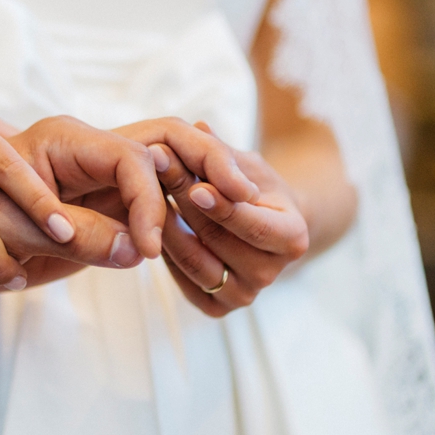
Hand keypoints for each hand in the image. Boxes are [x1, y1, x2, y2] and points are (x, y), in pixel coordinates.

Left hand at [0, 115, 261, 288]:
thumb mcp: (15, 232)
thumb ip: (73, 236)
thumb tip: (136, 249)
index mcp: (64, 140)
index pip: (130, 157)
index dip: (148, 202)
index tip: (150, 250)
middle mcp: (90, 149)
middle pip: (165, 143)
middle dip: (204, 166)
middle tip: (240, 200)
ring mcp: (104, 173)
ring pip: (170, 167)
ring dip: (202, 187)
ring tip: (239, 213)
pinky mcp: (110, 202)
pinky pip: (159, 198)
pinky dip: (183, 213)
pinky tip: (207, 234)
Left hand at [154, 141, 308, 316]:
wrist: (258, 225)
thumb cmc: (254, 187)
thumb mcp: (246, 164)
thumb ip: (222, 151)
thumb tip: (198, 127)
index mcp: (292, 239)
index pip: (252, 224)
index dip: (223, 205)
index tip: (195, 184)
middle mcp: (271, 274)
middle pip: (217, 240)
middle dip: (182, 201)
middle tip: (152, 168)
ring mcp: (243, 295)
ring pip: (193, 261)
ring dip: (165, 224)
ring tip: (142, 189)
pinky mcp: (216, 307)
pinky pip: (181, 279)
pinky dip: (164, 249)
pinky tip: (150, 221)